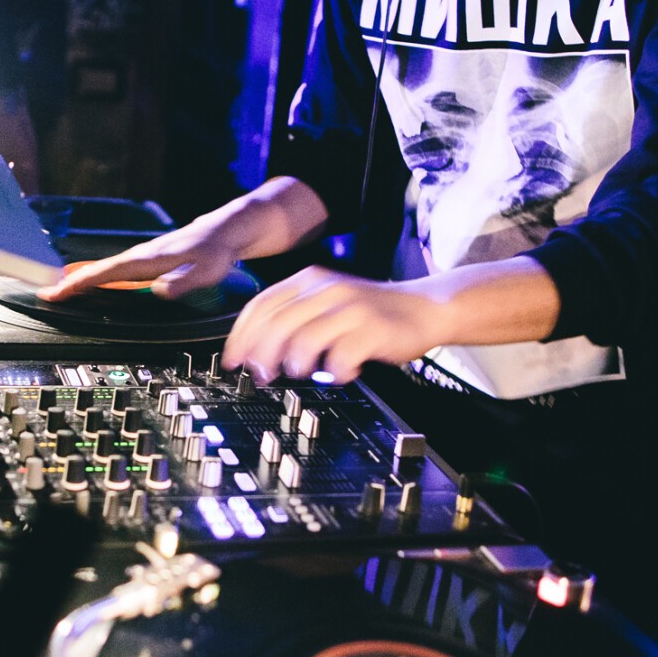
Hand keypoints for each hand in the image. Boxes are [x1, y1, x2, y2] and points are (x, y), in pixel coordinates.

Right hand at [36, 216, 248, 302]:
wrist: (228, 230)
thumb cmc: (218, 250)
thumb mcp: (207, 270)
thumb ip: (183, 281)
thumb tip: (159, 291)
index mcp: (147, 259)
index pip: (105, 273)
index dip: (78, 283)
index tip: (55, 292)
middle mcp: (140, 256)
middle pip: (98, 270)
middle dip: (70, 282)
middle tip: (46, 294)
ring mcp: (144, 257)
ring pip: (106, 269)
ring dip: (82, 279)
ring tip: (61, 290)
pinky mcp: (150, 260)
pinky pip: (117, 270)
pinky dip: (100, 277)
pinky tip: (96, 283)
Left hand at [222, 267, 444, 384]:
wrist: (424, 308)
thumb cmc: (370, 313)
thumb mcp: (327, 302)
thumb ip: (294, 317)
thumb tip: (256, 350)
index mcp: (310, 280)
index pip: (262, 305)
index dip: (241, 336)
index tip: (233, 360)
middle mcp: (327, 289)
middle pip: (278, 323)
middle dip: (261, 355)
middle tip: (261, 375)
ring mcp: (351, 308)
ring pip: (304, 339)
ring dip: (296, 363)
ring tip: (302, 372)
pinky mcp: (373, 329)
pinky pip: (341, 356)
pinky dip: (334, 372)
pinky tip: (340, 373)